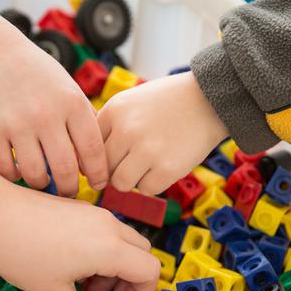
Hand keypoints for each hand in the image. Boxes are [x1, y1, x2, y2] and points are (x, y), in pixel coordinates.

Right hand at [0, 0, 107, 196]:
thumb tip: (96, 162)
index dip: (98, 174)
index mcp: (72, 103)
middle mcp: (46, 114)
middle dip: (69, 189)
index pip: (93, 151)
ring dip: (42, 184)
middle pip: (65, 170)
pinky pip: (6, 169)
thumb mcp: (69, 88)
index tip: (97, 184)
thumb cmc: (37, 74)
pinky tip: (18, 169)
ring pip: (36, 175)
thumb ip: (83, 121)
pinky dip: (14, 175)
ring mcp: (16, 123)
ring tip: (43, 180)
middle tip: (68, 192)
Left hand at [0, 169, 159, 290]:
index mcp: (109, 248)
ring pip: (123, 241)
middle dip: (129, 281)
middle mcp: (108, 226)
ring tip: (81, 284)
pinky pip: (105, 231)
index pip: (151, 270)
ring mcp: (94, 213)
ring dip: (113, 266)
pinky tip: (70, 264)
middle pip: (141, 254)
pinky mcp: (80, 208)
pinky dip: (100, 250)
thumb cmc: (19, 249)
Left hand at [98, 72, 227, 194]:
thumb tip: (83, 161)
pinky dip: (154, 183)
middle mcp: (127, 131)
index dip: (98, 157)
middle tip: (132, 161)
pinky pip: (147, 190)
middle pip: (103, 169)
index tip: (109, 158)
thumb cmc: (165, 103)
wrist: (208, 100)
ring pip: (121, 184)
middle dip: (114, 169)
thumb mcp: (129, 102)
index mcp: (114, 112)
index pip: (89, 148)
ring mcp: (147, 151)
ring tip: (146, 165)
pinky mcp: (167, 169)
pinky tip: (163, 165)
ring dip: (131, 179)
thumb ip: (107, 126)